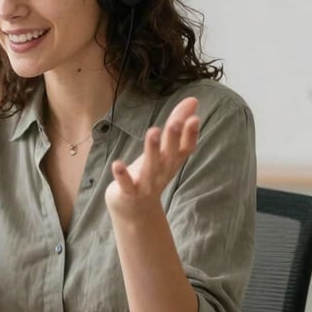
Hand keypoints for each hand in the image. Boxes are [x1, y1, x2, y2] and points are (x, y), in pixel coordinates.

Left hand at [105, 96, 199, 217]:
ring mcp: (146, 184)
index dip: (190, 135)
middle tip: (175, 122)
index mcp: (171, 161)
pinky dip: (122, 175)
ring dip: (152, 151)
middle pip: (169, 155)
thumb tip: (193, 100)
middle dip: (172, 139)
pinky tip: (116, 164)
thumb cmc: (151, 173)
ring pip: (151, 167)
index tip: (195, 118)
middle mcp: (162, 172)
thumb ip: (178, 123)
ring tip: (153, 132)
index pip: (185, 148)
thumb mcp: (165, 149)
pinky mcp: (129, 192)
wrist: (136, 212)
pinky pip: (126, 184)